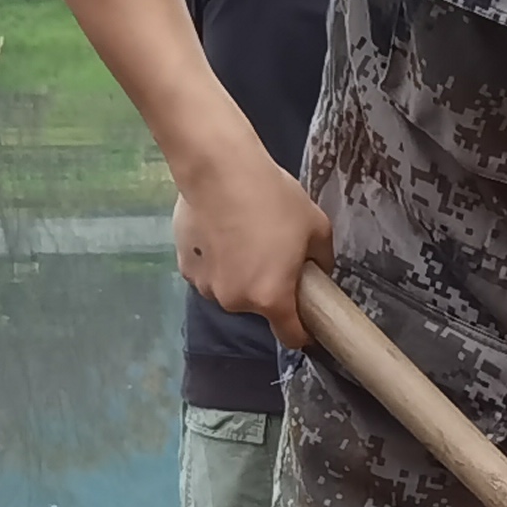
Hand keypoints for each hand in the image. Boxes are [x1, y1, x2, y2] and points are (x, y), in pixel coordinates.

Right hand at [171, 145, 333, 346]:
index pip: (291, 337)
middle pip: (258, 307)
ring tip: (243, 237)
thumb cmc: (272, 198)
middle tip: (272, 253)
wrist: (219, 169)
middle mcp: (236, 301)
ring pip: (231, 290)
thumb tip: (318, 272)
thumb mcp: (317, 227)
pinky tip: (219, 232)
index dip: (302, 330)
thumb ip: (322, 260)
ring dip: (239, 275)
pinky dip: (216, 261)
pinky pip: (209, 273)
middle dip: (267, 289)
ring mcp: (206, 286)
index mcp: (271, 299)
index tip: (306, 317)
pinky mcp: (184, 267)